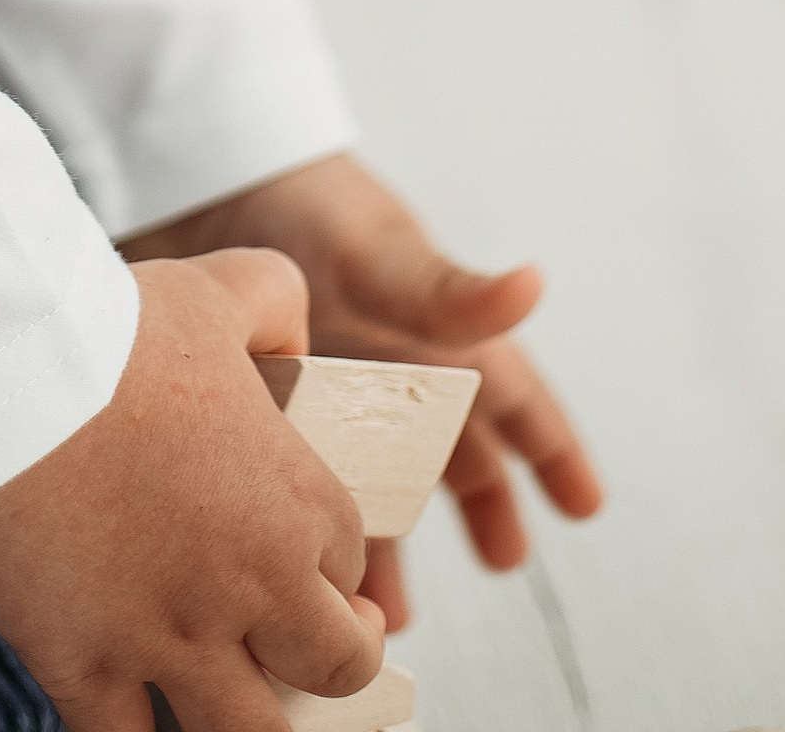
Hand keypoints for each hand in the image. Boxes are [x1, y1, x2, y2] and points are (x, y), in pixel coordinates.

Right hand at [0, 248, 384, 731]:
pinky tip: (135, 718)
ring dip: (255, 720)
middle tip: (298, 647)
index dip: (335, 565)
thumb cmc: (103, 328)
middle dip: (329, 664)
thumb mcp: (212, 291)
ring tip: (231, 696)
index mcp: (295, 502)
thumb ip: (273, 304)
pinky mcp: (84, 668)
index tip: (311, 561)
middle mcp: (250, 587)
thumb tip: (291, 342)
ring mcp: (168, 640)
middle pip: (338, 674)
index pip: (354, 567)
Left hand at [119, 155, 605, 628]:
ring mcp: (331, 379)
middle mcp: (389, 357)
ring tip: (391, 610)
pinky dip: (314, 522)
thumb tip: (533, 286)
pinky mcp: (273, 397)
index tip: (587, 502)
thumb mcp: (376, 253)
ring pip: (378, 476)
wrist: (198, 174)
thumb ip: (447, 292)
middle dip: (485, 502)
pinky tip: (307, 571)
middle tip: (506, 560)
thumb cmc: (300, 198)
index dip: (552, 446)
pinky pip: (305, 477)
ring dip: (390, 539)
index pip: (510, 392)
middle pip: (453, 443)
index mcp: (431, 326)